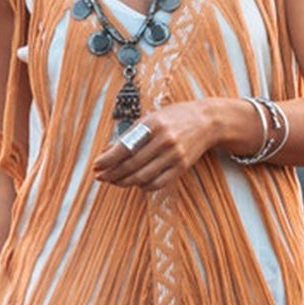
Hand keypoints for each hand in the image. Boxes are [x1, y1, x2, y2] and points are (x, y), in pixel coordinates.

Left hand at [91, 101, 222, 190]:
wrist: (207, 122)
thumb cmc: (175, 118)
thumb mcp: (152, 118)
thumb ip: (132, 134)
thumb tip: (108, 151)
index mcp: (154, 124)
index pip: (125, 146)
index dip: (108, 159)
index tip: (96, 165)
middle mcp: (164, 140)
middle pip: (132, 164)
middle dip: (113, 173)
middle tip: (101, 176)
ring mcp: (174, 155)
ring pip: (143, 177)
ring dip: (124, 182)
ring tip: (114, 181)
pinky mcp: (182, 167)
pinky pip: (158, 183)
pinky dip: (143, 186)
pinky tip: (136, 183)